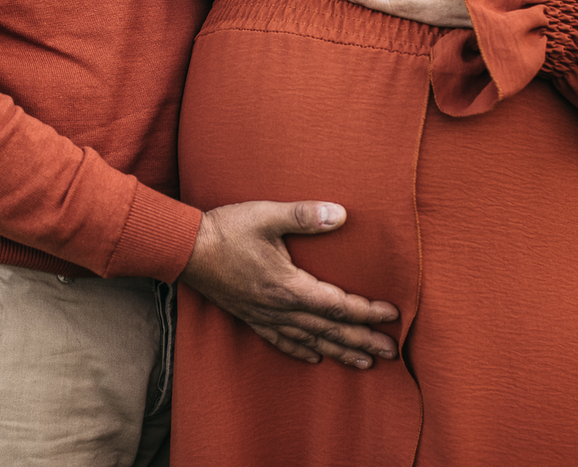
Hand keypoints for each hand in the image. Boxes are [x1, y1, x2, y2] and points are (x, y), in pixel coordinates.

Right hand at [178, 200, 399, 368]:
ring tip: (364, 363)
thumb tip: (341, 214)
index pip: (337, 305)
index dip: (367, 312)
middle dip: (362, 341)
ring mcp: (263, 315)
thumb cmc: (226, 229)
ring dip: (339, 352)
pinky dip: (301, 351)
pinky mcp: (250, 315)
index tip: (393, 315)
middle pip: (329, 330)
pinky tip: (314, 357)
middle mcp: (279, 308)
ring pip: (309, 340)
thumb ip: (305, 215)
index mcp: (288, 286)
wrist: (184, 249)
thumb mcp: (266, 215)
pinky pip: (280, 341)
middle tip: (391, 352)